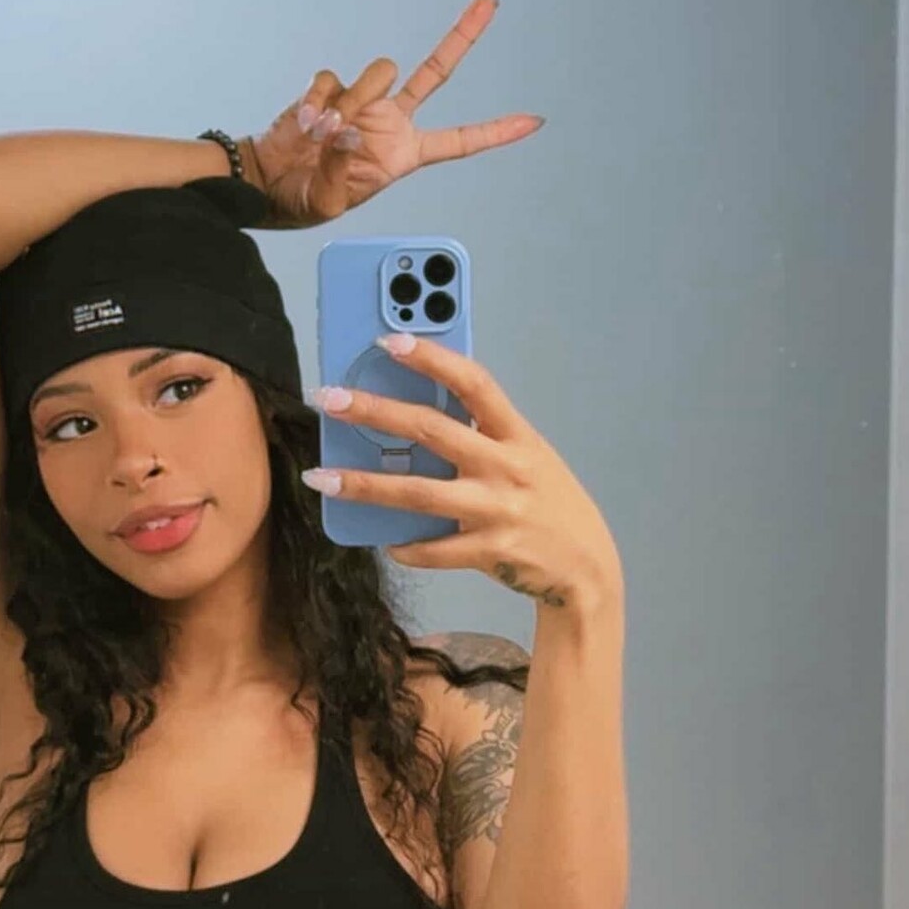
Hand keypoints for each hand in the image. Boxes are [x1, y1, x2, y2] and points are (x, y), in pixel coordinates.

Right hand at [242, 0, 543, 227]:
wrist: (268, 181)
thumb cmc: (303, 200)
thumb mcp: (329, 201)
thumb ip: (342, 167)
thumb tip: (347, 130)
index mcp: (403, 156)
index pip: (458, 141)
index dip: (494, 132)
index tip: (531, 121)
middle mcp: (391, 123)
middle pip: (435, 71)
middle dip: (464, 34)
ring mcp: (364, 102)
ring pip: (379, 72)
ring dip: (353, 100)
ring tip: (323, 135)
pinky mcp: (334, 88)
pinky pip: (333, 78)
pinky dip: (319, 100)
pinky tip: (307, 125)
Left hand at [302, 333, 622, 610]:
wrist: (587, 569)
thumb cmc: (549, 507)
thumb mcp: (528, 460)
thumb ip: (485, 439)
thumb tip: (419, 421)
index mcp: (517, 436)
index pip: (474, 383)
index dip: (432, 358)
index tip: (389, 340)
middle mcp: (507, 467)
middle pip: (432, 430)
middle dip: (376, 412)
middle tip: (330, 399)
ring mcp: (498, 510)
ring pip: (420, 493)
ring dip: (365, 485)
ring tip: (322, 478)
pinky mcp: (491, 551)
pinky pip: (436, 549)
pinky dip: (408, 548)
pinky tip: (386, 543)